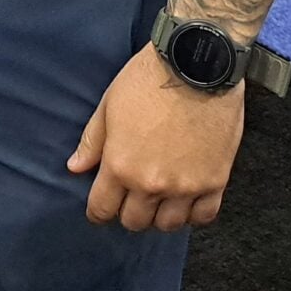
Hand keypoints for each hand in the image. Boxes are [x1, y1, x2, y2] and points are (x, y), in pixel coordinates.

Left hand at [67, 44, 243, 232]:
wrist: (196, 65)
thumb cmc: (148, 80)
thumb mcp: (109, 105)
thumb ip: (92, 142)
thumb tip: (75, 168)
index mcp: (120, 165)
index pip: (102, 209)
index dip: (98, 212)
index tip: (101, 208)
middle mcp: (151, 183)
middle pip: (134, 221)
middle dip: (128, 212)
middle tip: (132, 197)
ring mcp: (185, 186)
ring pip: (168, 225)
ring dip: (160, 215)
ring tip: (160, 198)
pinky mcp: (215, 181)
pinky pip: (203, 217)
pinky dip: (193, 214)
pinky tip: (187, 200)